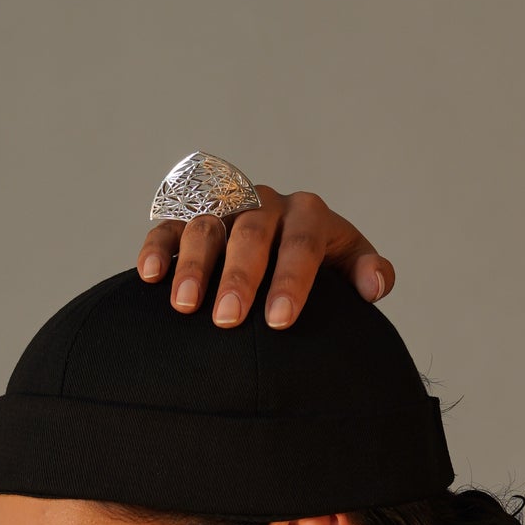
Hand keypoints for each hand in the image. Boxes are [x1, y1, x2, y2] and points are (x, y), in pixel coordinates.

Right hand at [137, 184, 394, 331]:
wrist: (281, 244)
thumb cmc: (316, 267)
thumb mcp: (346, 266)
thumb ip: (364, 271)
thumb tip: (375, 285)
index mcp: (307, 214)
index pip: (302, 241)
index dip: (291, 279)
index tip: (280, 320)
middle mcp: (264, 204)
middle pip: (251, 232)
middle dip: (239, 276)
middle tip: (228, 320)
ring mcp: (224, 210)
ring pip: (207, 226)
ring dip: (195, 265)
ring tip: (186, 306)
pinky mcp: (188, 220)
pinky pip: (169, 227)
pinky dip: (158, 249)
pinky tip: (149, 276)